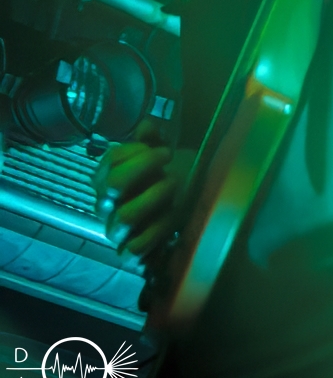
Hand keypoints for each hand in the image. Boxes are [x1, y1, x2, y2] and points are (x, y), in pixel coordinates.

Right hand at [93, 119, 189, 256]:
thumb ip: (150, 140)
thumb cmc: (164, 178)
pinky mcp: (129, 253)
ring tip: (174, 185)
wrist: (181, 210)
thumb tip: (146, 125)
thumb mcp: (160, 155)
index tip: (164, 150)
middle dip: (144, 168)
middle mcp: (105, 204)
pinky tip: (173, 216)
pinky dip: (157, 230)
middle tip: (168, 162)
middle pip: (114, 183)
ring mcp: (116, 230)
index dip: (137, 151)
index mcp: (106, 178)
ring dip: (154, 197)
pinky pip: (135, 247)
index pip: (111, 161)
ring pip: (126, 216)